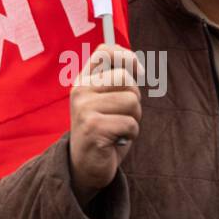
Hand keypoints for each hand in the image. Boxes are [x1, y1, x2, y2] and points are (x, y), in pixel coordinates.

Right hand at [68, 44, 141, 207]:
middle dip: (134, 98)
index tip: (138, 72)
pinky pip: (130, 123)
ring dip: (133, 119)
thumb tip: (138, 66)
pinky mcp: (93, 128)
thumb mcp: (107, 102)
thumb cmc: (104, 131)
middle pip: (125, 77)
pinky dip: (130, 134)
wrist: (86, 166)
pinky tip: (116, 140)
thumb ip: (118, 83)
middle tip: (122, 115)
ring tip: (118, 129)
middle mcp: (80, 90)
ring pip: (131, 101)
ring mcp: (84, 108)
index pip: (105, 51)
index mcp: (83, 80)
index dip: (127, 57)